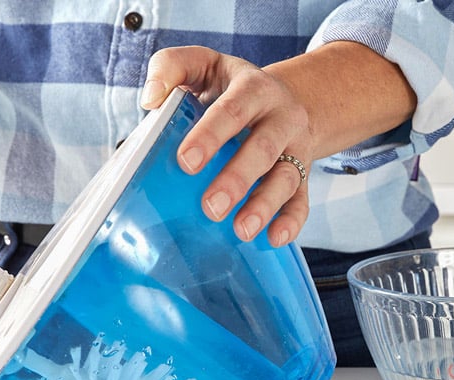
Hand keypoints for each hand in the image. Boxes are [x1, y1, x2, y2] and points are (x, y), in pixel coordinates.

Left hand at [141, 43, 416, 247]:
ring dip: (264, 206)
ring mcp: (295, 149)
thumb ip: (171, 68)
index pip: (233, 110)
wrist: (283, 98)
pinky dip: (291, 221)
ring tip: (241, 230)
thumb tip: (151, 100)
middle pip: (263, 149)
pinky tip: (273, 239)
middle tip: (210, 207)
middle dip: (237, 180)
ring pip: (286, 178)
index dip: (210, 136)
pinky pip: (302, 200)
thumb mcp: (202, 65)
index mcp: (253, 89)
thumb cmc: (229, 88)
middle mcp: (281, 118)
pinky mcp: (303, 175)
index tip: (186, 161)